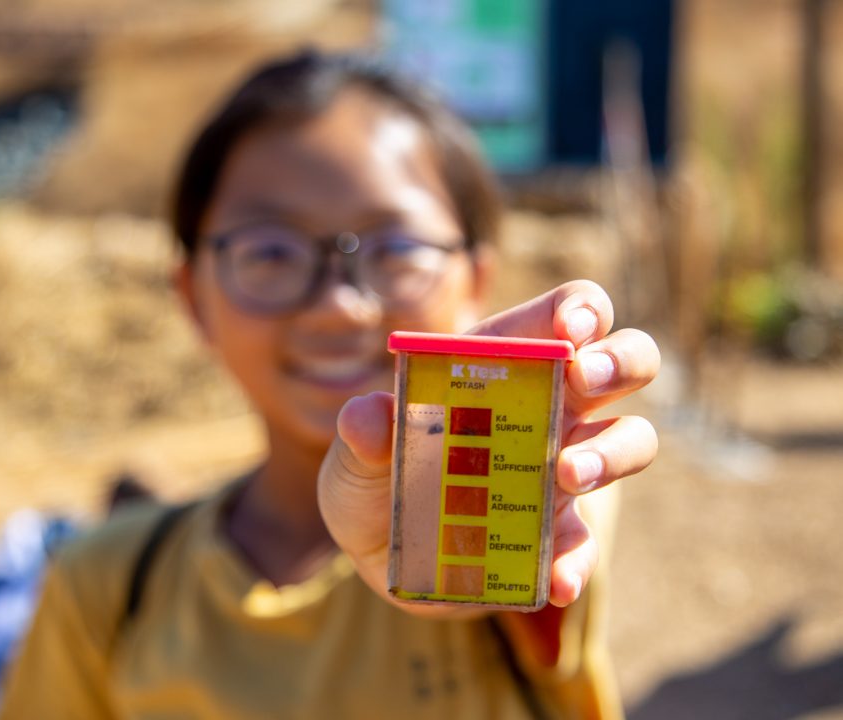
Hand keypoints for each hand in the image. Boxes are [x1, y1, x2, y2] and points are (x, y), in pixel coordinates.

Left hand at [317, 280, 658, 611]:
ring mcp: (561, 470)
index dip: (580, 308)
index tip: (570, 329)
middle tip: (582, 380)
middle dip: (618, 361)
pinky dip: (578, 561)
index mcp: (503, 366)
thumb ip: (362, 431)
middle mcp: (548, 408)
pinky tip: (556, 580)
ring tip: (567, 475)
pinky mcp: (557, 535)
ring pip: (631, 440)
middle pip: (625, 362)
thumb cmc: (373, 475)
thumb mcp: (356, 452)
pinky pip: (588, 544)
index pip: (563, 315)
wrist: (377, 551)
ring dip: (611, 452)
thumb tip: (368, 417)